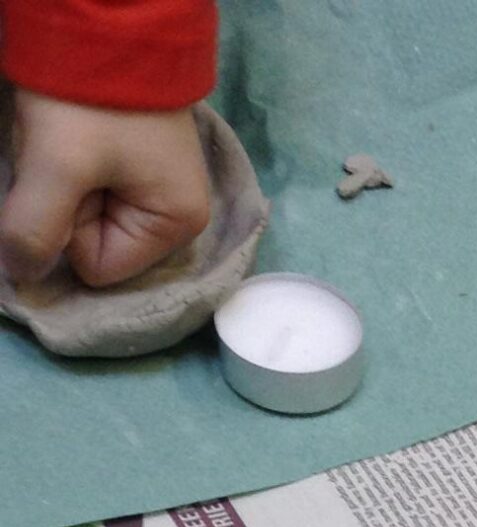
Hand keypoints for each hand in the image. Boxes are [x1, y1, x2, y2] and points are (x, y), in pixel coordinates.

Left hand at [0, 94, 210, 286]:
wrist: (99, 17)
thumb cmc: (88, 98)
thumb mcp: (57, 167)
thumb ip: (35, 229)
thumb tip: (21, 274)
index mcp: (178, 226)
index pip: (100, 267)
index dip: (72, 228)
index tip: (71, 177)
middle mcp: (176, 213)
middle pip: (96, 241)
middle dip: (69, 203)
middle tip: (65, 152)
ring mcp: (157, 182)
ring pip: (87, 211)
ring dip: (63, 180)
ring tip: (67, 136)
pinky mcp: (135, 157)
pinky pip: (90, 183)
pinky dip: (68, 162)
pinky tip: (71, 132)